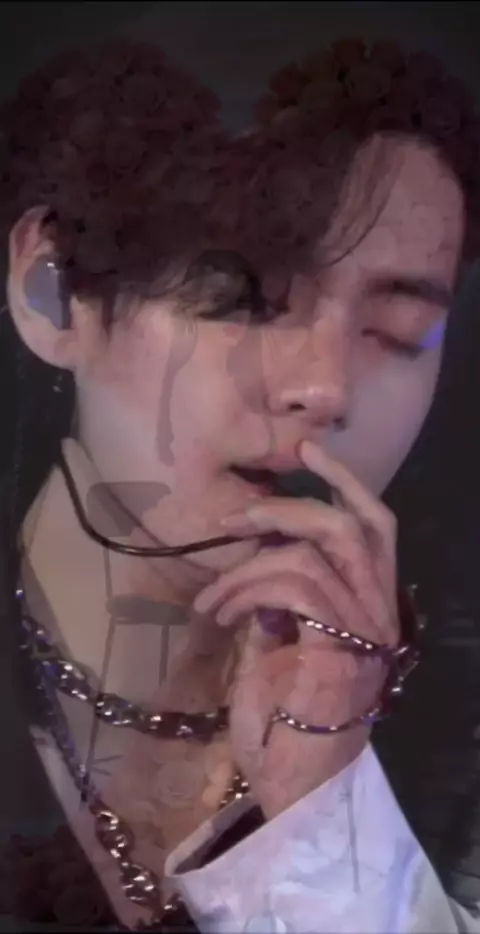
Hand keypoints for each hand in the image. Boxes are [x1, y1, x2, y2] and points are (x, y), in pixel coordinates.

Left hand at [193, 441, 399, 818]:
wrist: (291, 786)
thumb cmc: (283, 719)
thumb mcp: (280, 639)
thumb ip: (283, 595)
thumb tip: (265, 557)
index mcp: (371, 606)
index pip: (376, 527)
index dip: (345, 482)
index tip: (308, 449)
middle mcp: (380, 613)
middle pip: (355, 526)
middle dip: (295, 504)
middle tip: (242, 512)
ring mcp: (364, 632)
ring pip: (318, 551)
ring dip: (252, 561)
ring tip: (214, 592)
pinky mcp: (339, 650)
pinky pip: (293, 586)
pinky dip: (247, 588)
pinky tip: (220, 612)